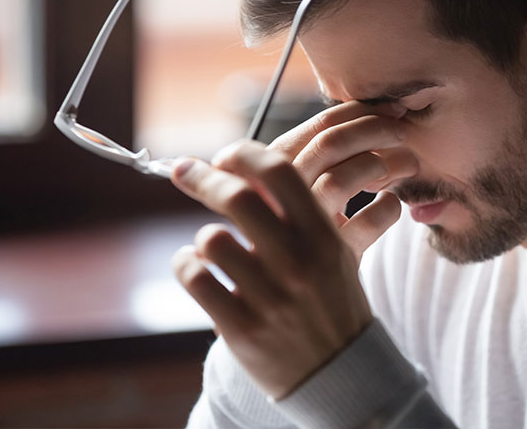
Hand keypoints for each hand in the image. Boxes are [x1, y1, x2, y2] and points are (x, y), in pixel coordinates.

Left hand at [170, 141, 376, 398]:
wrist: (342, 373)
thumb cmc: (332, 302)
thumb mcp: (332, 252)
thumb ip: (297, 213)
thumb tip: (244, 169)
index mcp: (323, 237)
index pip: (279, 172)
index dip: (244, 154)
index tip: (225, 156)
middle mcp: (297, 263)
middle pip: (236, 197)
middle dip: (202, 177)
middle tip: (184, 171)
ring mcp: (269, 297)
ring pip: (211, 239)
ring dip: (202, 236)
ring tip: (209, 246)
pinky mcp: (242, 329)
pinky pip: (195, 278)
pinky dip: (186, 264)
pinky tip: (194, 266)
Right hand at [268, 101, 417, 261]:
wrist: (296, 301)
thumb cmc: (299, 233)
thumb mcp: (302, 190)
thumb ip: (328, 155)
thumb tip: (389, 111)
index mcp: (269, 171)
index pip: (318, 127)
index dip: (361, 112)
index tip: (393, 109)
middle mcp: (276, 196)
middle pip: (329, 144)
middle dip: (374, 130)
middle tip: (403, 132)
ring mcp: (299, 228)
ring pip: (341, 179)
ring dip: (381, 164)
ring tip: (406, 165)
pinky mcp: (328, 259)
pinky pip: (367, 224)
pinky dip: (387, 209)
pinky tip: (391, 206)